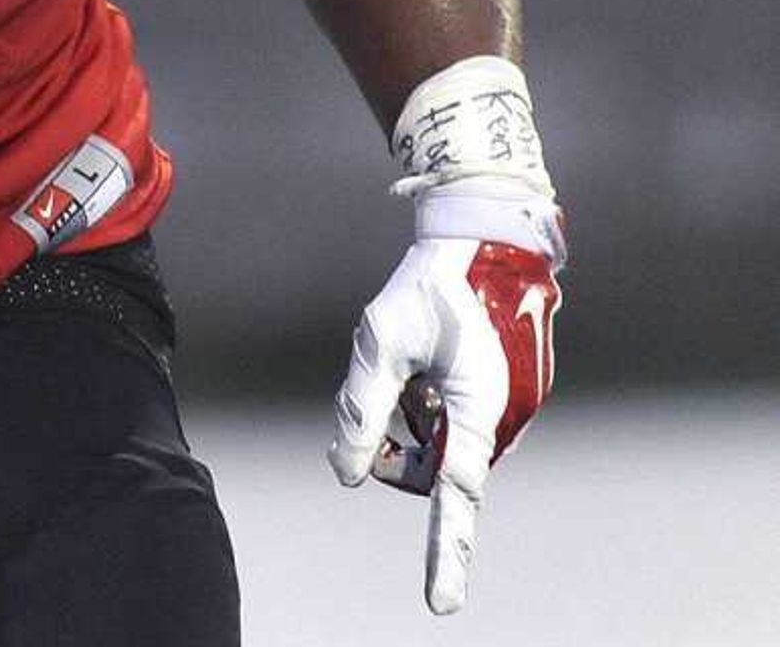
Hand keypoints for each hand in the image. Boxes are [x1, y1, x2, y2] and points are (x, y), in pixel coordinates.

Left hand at [330, 186, 563, 615]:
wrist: (485, 241)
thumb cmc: (433, 285)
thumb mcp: (381, 340)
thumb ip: (361, 407)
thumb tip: (343, 473)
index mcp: (478, 408)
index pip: (456, 495)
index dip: (446, 554)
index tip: (440, 604)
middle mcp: (500, 422)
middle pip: (428, 469)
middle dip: (395, 440)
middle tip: (383, 386)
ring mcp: (504, 414)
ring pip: (435, 446)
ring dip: (411, 415)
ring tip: (413, 364)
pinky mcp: (500, 402)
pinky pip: (449, 424)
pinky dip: (427, 401)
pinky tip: (428, 362)